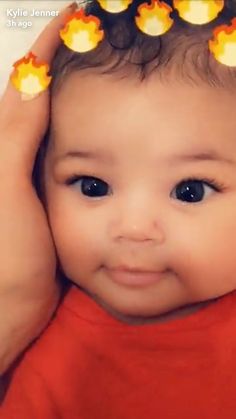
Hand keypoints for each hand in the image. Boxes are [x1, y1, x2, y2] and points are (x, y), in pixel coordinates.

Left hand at [0, 1, 76, 374]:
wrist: (8, 306)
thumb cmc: (3, 255)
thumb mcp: (4, 190)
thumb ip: (15, 134)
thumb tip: (30, 78)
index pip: (22, 85)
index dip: (45, 50)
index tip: (72, 19)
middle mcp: (7, 153)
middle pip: (32, 97)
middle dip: (57, 65)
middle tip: (87, 40)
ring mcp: (25, 174)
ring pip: (47, 123)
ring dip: (67, 95)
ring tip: (92, 70)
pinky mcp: (41, 193)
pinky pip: (59, 153)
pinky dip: (75, 133)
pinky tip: (90, 124)